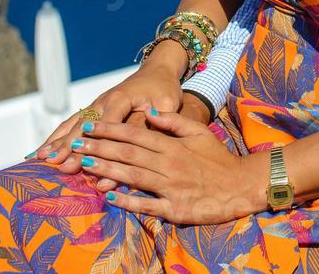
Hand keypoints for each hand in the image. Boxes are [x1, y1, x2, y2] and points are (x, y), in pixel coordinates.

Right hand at [32, 64, 199, 192]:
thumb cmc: (164, 90)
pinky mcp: (93, 109)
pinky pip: (71, 122)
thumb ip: (150, 125)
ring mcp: (95, 104)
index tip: (75, 162)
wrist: (157, 71)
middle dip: (66, 146)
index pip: (102, 126)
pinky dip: (56, 136)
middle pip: (81, 126)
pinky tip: (42, 150)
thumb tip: (138, 148)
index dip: (88, 145)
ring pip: (71, 123)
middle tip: (53, 165)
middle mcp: (103, 101)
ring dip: (55, 141)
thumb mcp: (165, 105)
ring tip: (38, 158)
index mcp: (121, 100)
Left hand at [78, 100, 268, 225]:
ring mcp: (171, 187)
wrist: (242, 185)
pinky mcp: (175, 209)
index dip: (110, 130)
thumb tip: (148, 110)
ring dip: (106, 171)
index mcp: (173, 145)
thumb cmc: (218, 158)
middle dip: (99, 148)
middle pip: (128, 154)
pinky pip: (147, 205)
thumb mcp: (199, 132)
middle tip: (76, 144)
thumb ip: (173, 122)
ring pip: (133, 177)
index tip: (89, 126)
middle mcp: (169, 164)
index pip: (135, 134)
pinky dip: (128, 201)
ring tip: (84, 166)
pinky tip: (110, 197)